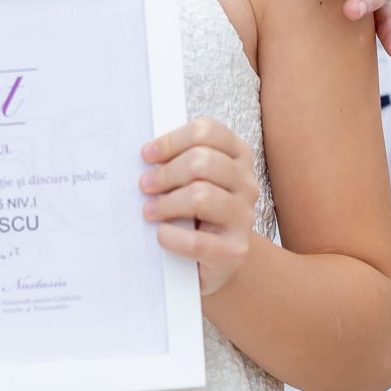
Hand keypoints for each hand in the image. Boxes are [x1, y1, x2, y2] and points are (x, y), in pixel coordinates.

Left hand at [140, 115, 256, 297]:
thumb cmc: (196, 212)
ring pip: (201, 197)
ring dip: (166, 204)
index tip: (147, 155)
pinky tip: (162, 234)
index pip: (207, 131)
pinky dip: (172, 237)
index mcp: (237, 156)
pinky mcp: (235, 250)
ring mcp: (244, 217)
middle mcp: (246, 183)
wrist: (217, 259)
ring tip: (149, 211)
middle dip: (166, 173)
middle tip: (145, 185)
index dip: (172, 140)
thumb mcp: (191, 180)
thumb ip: (176, 162)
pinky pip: (197, 241)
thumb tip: (144, 156)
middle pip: (203, 162)